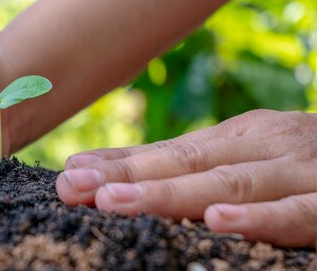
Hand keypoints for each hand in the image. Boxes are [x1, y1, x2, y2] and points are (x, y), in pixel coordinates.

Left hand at [56, 109, 316, 246]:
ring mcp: (300, 170)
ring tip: (117, 201)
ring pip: (229, 185)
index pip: (166, 152)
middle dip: (128, 177)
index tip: (69, 175)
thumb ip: (184, 166)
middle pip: (186, 164)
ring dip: (171, 194)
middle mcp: (263, 146)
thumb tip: (106, 174)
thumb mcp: (244, 155)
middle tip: (75, 187)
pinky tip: (217, 224)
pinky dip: (258, 218)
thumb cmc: (301, 161)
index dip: (117, 164)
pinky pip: (297, 213)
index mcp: (237, 137)